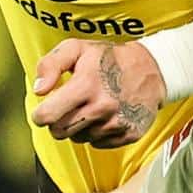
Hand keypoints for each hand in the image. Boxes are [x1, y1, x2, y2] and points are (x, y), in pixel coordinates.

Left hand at [30, 40, 162, 147]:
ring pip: (78, 138)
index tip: (44, 110)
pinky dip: (97, 133)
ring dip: (79, 127)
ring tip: (92, 107)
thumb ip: (50, 64)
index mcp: (86, 85)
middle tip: (67, 108)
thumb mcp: (78, 48)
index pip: (47, 117)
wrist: (154, 69)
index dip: (40, 115)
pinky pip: (98, 144)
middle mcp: (101, 107)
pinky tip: (105, 116)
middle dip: (57, 122)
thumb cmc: (112, 58)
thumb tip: (39, 90)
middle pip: (59, 132)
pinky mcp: (129, 134)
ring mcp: (116, 123)